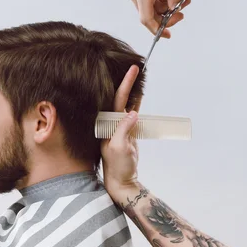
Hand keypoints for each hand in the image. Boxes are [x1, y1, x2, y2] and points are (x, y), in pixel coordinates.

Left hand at [101, 66, 142, 193]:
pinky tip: (139, 94)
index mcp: (108, 124)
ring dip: (132, 91)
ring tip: (137, 76)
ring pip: (127, 104)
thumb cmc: (117, 166)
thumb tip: (132, 113)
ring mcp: (119, 126)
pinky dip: (136, 103)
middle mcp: (112, 123)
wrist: (122, 179)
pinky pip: (132, 113)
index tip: (132, 71)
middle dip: (128, 82)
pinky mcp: (128, 132)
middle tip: (135, 67)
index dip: (125, 84)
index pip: (117, 99)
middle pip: (121, 98)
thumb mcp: (120, 147)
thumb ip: (124, 129)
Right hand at [127, 0, 190, 37]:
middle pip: (149, 16)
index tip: (169, 35)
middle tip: (182, 12)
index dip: (158, 30)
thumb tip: (173, 10)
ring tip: (184, 0)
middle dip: (166, 17)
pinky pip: (147, 3)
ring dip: (165, 9)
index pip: (147, 19)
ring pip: (149, 9)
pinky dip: (160, 3)